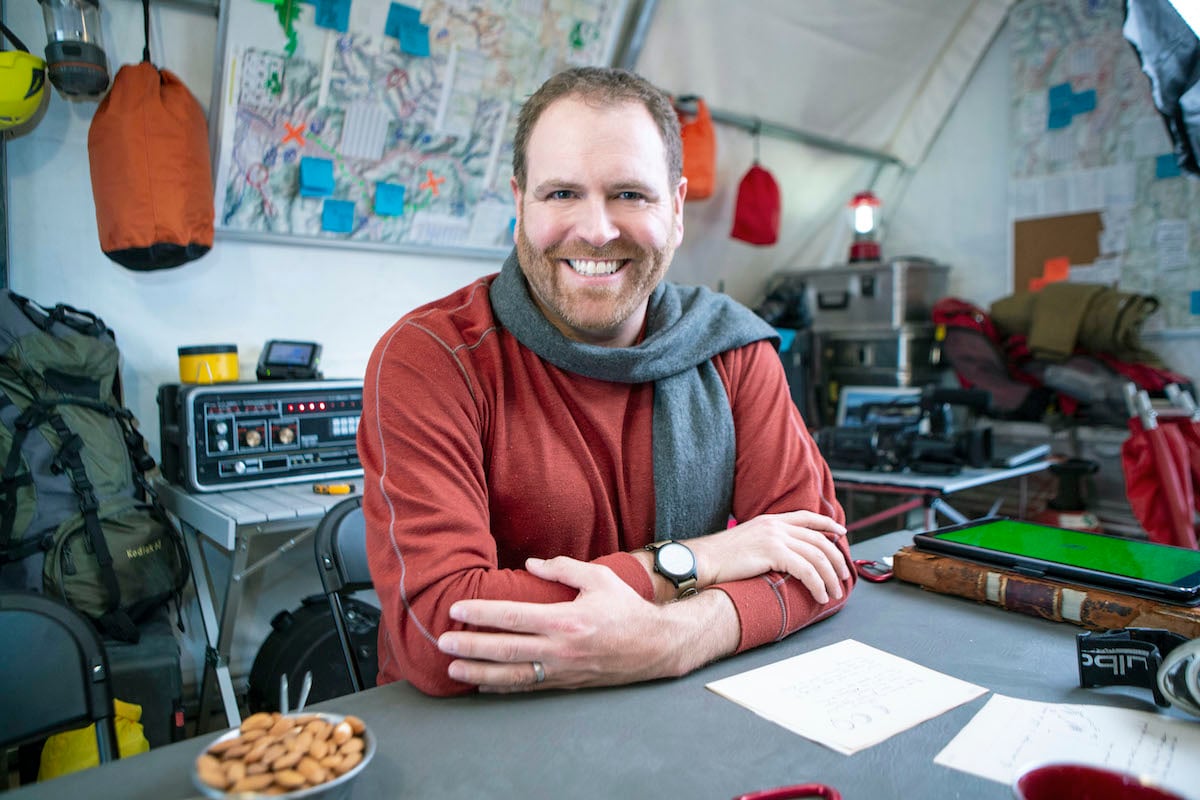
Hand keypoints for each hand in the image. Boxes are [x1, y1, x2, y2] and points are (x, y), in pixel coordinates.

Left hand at [436, 556, 737, 692]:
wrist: (656, 646)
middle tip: (442, 642)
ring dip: (480, 675)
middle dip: (470, 647)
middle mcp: (560, 650)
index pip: (513, 617)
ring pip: (513, 676)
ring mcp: (562, 671)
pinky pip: (529, 688)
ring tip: (453, 670)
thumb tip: (531, 563)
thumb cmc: (626, 608)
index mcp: (565, 621)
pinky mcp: (566, 683)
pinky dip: (504, 688)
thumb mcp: (599, 578)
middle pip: (505, 650)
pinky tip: (484, 687)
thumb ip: (563, 568)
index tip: (457, 611)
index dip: (481, 615)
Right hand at [689, 510, 850, 602]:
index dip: (828, 523)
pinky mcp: (774, 552)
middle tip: (842, 576)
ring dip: (829, 577)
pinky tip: (820, 596)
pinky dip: (817, 585)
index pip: (807, 517)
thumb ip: (767, 543)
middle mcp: (776, 525)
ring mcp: (775, 537)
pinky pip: (807, 570)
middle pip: (819, 539)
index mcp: (770, 520)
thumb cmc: (720, 557)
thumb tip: (782, 558)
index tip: (842, 532)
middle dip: (836, 559)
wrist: (703, 560)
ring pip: (817, 556)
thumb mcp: (748, 541)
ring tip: (833, 592)